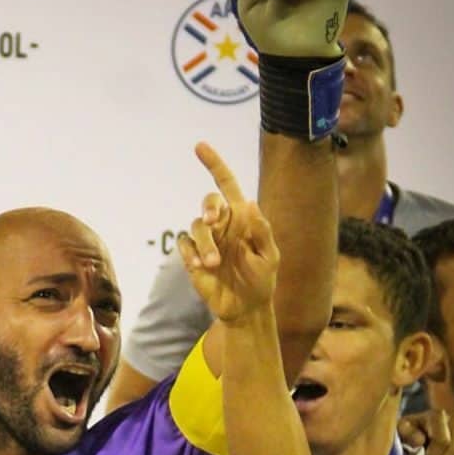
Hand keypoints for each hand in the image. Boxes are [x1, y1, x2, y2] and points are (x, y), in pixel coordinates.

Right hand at [178, 142, 278, 323]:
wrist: (245, 308)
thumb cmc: (261, 280)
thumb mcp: (269, 256)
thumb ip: (261, 231)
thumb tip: (248, 203)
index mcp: (241, 217)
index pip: (226, 184)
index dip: (214, 164)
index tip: (200, 146)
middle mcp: (222, 224)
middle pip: (207, 201)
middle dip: (209, 208)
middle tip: (215, 222)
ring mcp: (206, 241)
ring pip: (196, 226)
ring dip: (205, 243)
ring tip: (214, 263)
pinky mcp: (192, 257)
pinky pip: (184, 245)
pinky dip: (191, 253)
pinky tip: (202, 267)